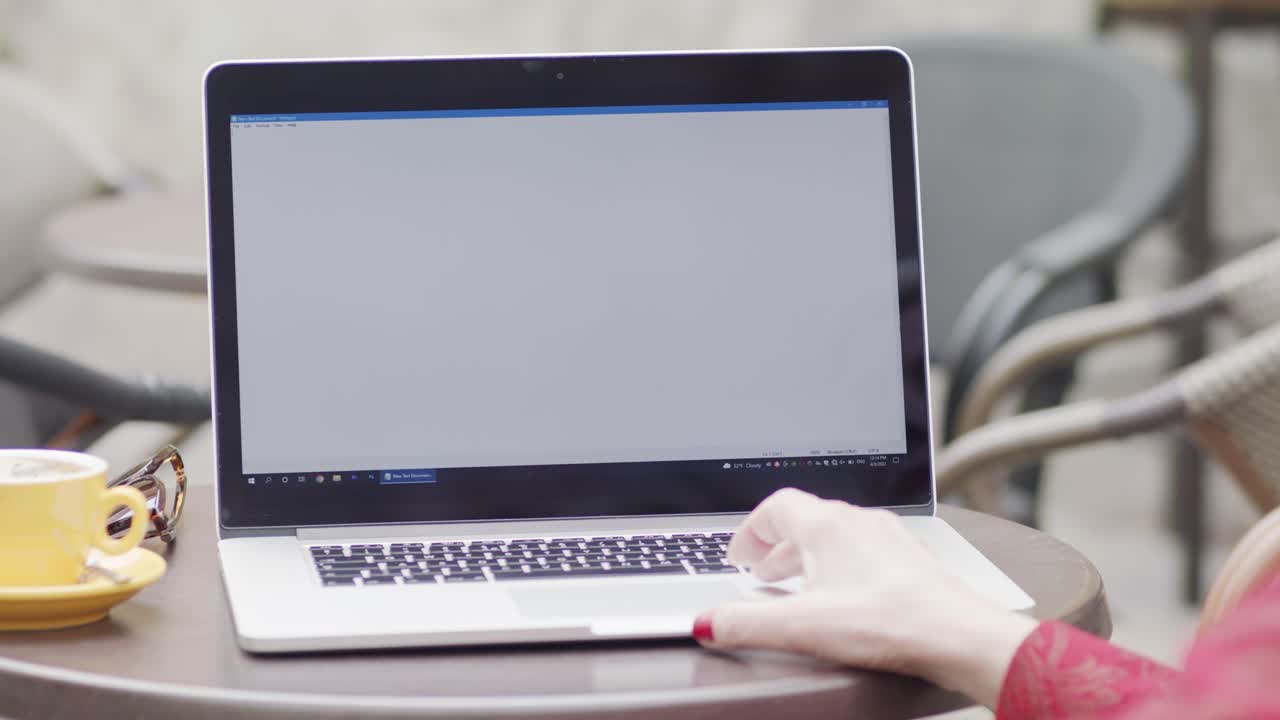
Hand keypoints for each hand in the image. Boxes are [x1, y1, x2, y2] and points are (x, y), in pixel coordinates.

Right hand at [694, 488, 1036, 707]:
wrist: (959, 635)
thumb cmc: (891, 623)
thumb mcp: (802, 626)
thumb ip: (747, 624)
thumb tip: (707, 623)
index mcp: (827, 526)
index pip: (775, 507)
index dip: (750, 530)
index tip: (738, 555)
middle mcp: (858, 523)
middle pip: (805, 519)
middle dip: (775, 546)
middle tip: (759, 572)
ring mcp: (888, 538)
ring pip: (837, 535)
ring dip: (809, 555)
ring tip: (797, 584)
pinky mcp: (911, 561)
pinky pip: (865, 550)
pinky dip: (842, 565)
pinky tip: (845, 595)